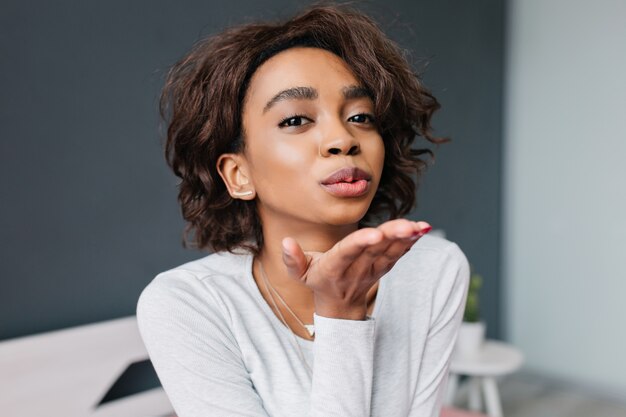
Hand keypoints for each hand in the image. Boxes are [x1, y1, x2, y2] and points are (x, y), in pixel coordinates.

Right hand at [281, 219, 431, 319]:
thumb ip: (292, 259)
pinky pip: (398, 254)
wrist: (339, 306)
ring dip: (405, 239)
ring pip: (390, 253)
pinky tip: (421, 229)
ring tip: (418, 227)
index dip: (361, 243)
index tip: (376, 234)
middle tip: (408, 227)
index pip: (348, 252)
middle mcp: (356, 269)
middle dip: (392, 237)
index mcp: (334, 267)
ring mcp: (372, 270)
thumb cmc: (317, 280)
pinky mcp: (384, 268)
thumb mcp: (299, 274)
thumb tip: (286, 242)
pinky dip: (410, 242)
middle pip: (375, 250)